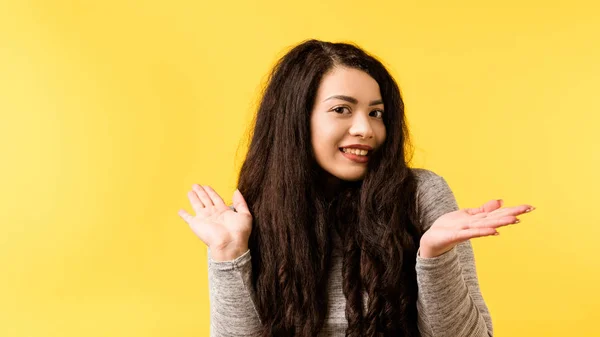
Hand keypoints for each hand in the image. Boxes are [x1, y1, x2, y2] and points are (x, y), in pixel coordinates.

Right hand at [178, 185, 252, 260]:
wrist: (230, 244)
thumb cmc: (239, 232)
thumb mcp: (245, 214)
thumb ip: (240, 202)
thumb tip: (236, 191)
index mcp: (223, 211)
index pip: (215, 198)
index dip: (211, 191)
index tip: (206, 186)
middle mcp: (213, 214)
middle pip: (205, 199)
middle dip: (201, 191)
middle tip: (196, 184)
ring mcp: (204, 218)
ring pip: (197, 205)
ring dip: (193, 198)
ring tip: (190, 191)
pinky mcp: (196, 224)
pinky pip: (188, 218)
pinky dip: (183, 215)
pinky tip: (180, 210)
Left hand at [419, 199, 534, 257]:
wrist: (433, 239)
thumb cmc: (450, 226)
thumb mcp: (468, 214)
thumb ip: (484, 209)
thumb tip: (501, 201)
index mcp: (479, 220)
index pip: (499, 213)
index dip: (513, 209)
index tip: (530, 206)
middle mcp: (476, 225)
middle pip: (496, 218)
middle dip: (512, 214)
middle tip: (528, 210)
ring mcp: (467, 230)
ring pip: (486, 225)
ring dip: (500, 222)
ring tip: (514, 220)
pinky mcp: (457, 235)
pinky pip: (470, 233)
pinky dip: (482, 232)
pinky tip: (493, 231)